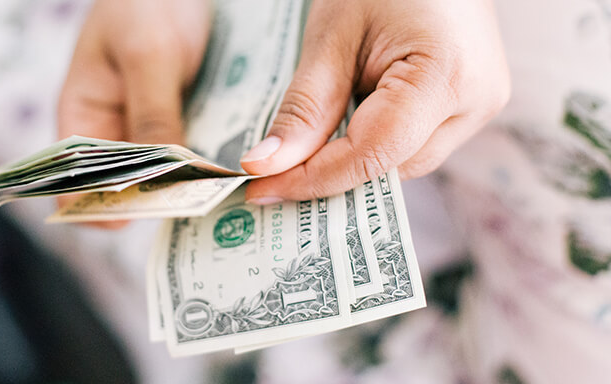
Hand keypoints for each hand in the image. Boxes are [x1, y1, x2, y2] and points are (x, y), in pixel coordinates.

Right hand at [57, 0, 209, 227]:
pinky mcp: (181, 123)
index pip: (74, 184)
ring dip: (184, 186)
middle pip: (123, 187)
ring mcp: (148, 130)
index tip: (134, 216)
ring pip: (161, 176)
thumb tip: (161, 178)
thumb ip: (152, 114)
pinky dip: (203, 165)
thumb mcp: (147, 54)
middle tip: (190, 206)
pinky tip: (227, 172)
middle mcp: (113, 132)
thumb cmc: (145, 2)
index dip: (96, 207)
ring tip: (214, 195)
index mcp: (82, 117)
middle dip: (151, 200)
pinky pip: (189, 155)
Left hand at [240, 0, 509, 203]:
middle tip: (272, 175)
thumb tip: (266, 166)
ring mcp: (480, 106)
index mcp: (445, 76)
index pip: (372, 155)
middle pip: (390, 166)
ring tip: (306, 146)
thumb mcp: (332, 35)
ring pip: (402, 162)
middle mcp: (475, 102)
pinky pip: (414, 144)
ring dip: (352, 159)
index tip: (261, 189)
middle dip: (330, 173)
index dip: (312, 179)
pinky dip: (373, 143)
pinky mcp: (471, 105)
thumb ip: (304, 107)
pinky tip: (343, 127)